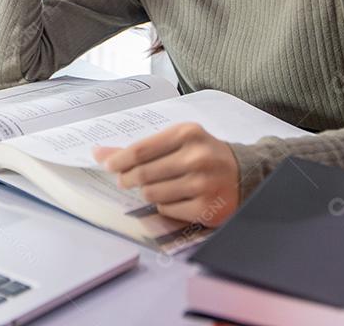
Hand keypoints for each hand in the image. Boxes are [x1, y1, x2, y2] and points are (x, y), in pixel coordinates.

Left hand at [94, 122, 239, 225]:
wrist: (244, 173)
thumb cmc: (203, 154)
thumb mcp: (177, 142)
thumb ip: (140, 148)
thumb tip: (99, 153)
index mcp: (187, 134)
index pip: (141, 150)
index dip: (119, 160)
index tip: (108, 165)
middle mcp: (197, 157)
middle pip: (143, 174)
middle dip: (128, 179)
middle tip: (127, 180)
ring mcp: (203, 184)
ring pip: (152, 194)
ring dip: (149, 192)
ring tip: (160, 186)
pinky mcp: (206, 208)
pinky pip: (167, 209)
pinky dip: (165, 205)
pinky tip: (177, 197)